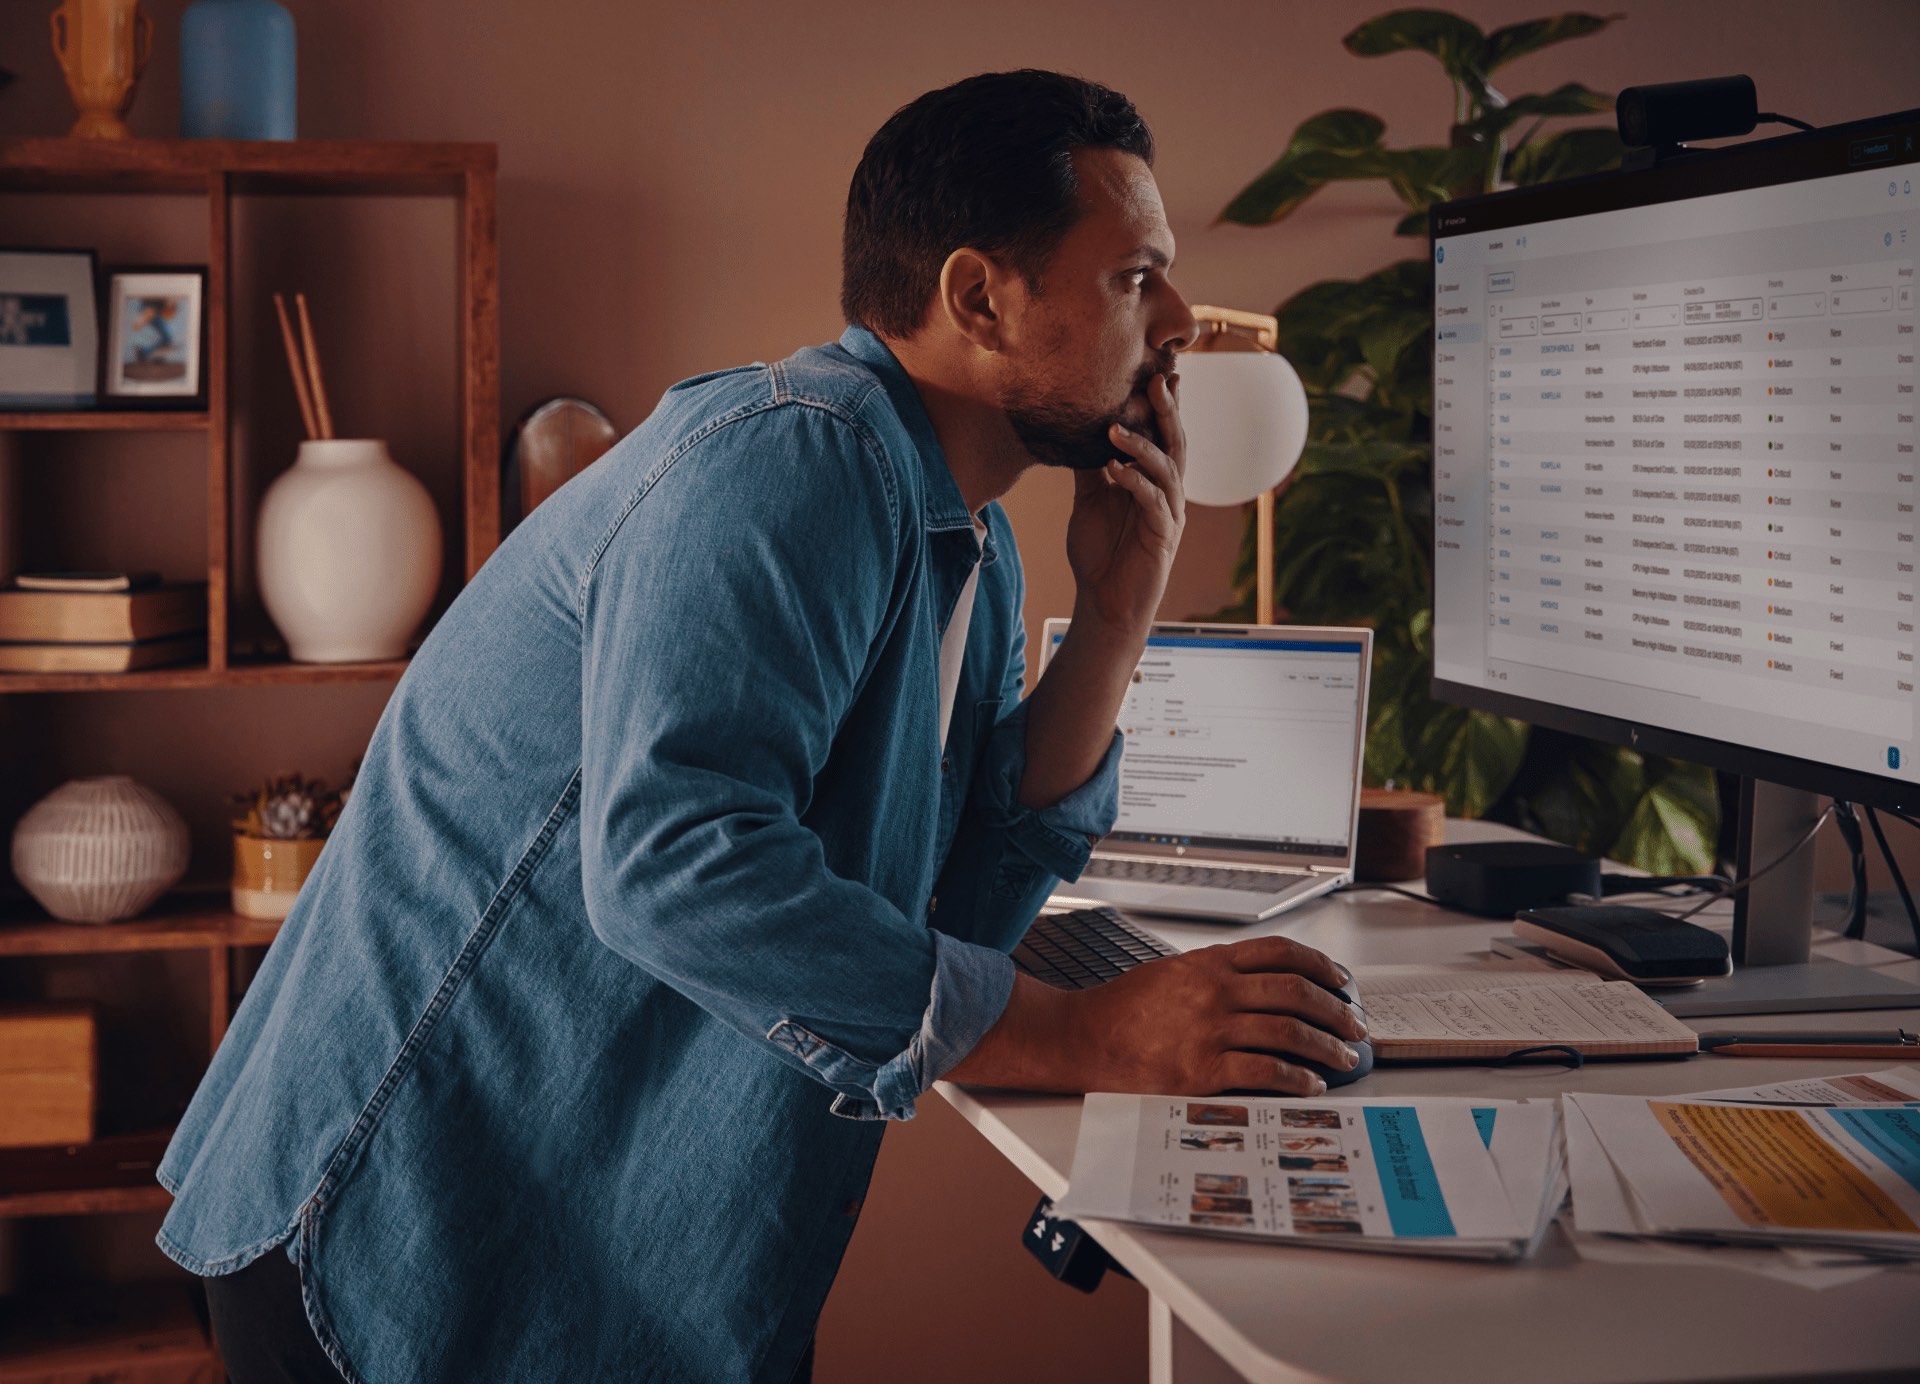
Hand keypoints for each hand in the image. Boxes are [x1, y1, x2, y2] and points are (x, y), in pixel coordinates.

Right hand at [950, 935, 1368, 1096]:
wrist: (1083, 1037)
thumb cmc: (1122, 1009)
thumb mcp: (1172, 973)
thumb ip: (1216, 975)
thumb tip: (1263, 988)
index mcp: (1210, 963)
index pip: (1280, 952)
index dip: (1321, 964)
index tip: (1340, 980)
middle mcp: (1215, 990)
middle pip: (1296, 991)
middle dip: (1335, 1009)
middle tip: (1355, 1024)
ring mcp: (1210, 1029)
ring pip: (1289, 1030)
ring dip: (1326, 1045)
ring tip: (1343, 1057)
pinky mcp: (1203, 1070)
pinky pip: (1266, 1070)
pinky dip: (1297, 1077)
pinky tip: (1310, 1083)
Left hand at [1065, 372, 1185, 633]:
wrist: (1103, 603)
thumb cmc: (1100, 553)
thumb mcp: (1089, 500)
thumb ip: (1090, 467)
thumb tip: (1075, 430)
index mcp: (1153, 482)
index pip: (1162, 436)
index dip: (1164, 406)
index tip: (1158, 372)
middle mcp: (1167, 494)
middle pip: (1175, 443)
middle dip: (1167, 411)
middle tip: (1157, 380)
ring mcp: (1168, 514)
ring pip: (1167, 469)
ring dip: (1142, 446)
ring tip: (1115, 428)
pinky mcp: (1162, 537)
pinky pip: (1153, 502)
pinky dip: (1135, 482)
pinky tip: (1114, 469)